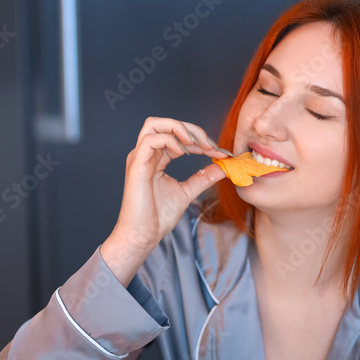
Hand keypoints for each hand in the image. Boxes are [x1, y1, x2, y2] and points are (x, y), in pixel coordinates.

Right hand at [101, 117, 227, 284]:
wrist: (143, 235)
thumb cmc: (157, 216)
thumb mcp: (187, 192)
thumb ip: (203, 178)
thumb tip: (223, 167)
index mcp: (156, 158)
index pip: (177, 136)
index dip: (200, 140)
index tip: (220, 152)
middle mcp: (146, 154)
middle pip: (165, 123)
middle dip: (191, 129)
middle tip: (210, 145)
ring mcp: (139, 157)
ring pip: (154, 124)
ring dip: (179, 128)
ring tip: (197, 144)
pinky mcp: (136, 165)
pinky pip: (151, 140)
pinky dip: (170, 140)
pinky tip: (184, 152)